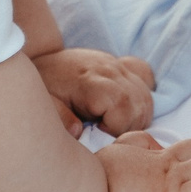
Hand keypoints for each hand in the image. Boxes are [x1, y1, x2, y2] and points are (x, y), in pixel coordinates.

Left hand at [34, 47, 154, 135]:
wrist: (44, 60)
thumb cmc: (45, 85)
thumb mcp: (45, 104)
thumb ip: (60, 118)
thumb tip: (78, 132)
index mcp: (91, 81)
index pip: (122, 106)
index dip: (116, 126)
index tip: (98, 129)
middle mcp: (110, 70)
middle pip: (138, 104)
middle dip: (128, 125)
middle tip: (105, 129)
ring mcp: (118, 65)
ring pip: (145, 96)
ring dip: (136, 116)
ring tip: (113, 121)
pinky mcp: (122, 64)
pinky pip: (146, 78)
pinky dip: (141, 97)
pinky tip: (126, 107)